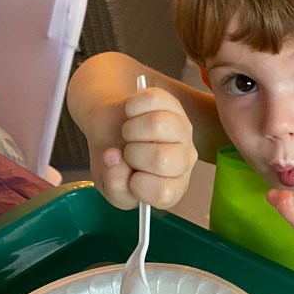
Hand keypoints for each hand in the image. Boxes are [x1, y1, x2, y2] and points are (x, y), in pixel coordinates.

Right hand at [94, 86, 197, 210]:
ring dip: (131, 129)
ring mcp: (182, 129)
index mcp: (173, 187)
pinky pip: (152, 100)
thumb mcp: (108, 186)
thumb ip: (114, 186)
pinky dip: (132, 107)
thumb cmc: (115, 163)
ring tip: (129, 134)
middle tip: (127, 153)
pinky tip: (132, 114)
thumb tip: (115, 158)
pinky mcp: (172, 103)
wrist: (110, 129)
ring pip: (158, 125)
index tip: (129, 177)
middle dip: (132, 155)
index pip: (163, 193)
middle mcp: (185, 160)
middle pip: (162, 159)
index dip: (136, 185)